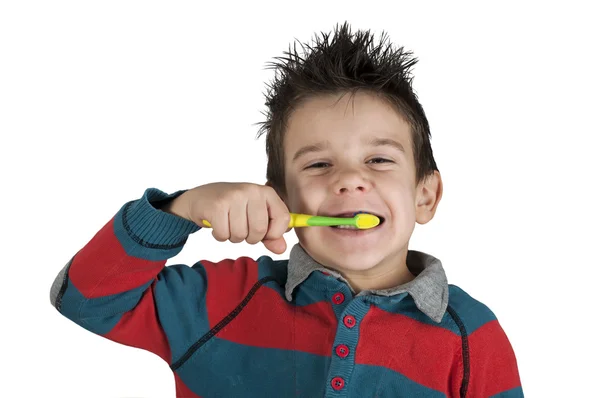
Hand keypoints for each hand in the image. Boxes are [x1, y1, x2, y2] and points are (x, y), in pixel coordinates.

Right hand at [162, 182, 290, 253]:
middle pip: (260, 231)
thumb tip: (281, 249)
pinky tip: (217, 224)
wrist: (201, 198)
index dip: (274, 233)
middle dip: (250, 237)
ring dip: (233, 237)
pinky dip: (220, 235)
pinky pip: (224, 234)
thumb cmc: (232, 208)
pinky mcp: (217, 206)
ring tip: (228, 223)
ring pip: (241, 235)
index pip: (283, 219)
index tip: (264, 232)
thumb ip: (271, 235)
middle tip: (241, 227)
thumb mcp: (255, 218)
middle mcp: (252, 191)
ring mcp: (234, 197)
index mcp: (266, 192)